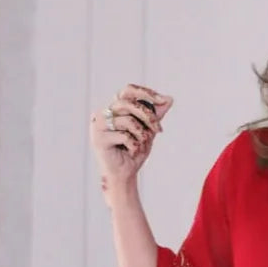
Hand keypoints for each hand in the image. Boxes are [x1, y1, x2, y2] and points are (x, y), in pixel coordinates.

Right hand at [90, 84, 172, 205]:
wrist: (124, 175)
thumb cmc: (134, 152)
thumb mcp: (148, 131)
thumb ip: (156, 115)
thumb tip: (169, 99)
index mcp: (113, 109)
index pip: (127, 91)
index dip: (145, 93)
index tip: (162, 100)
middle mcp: (103, 114)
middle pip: (128, 104)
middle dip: (148, 116)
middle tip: (158, 130)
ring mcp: (98, 126)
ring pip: (127, 120)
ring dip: (142, 134)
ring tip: (142, 144)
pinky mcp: (98, 139)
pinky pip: (124, 136)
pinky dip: (134, 145)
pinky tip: (132, 152)